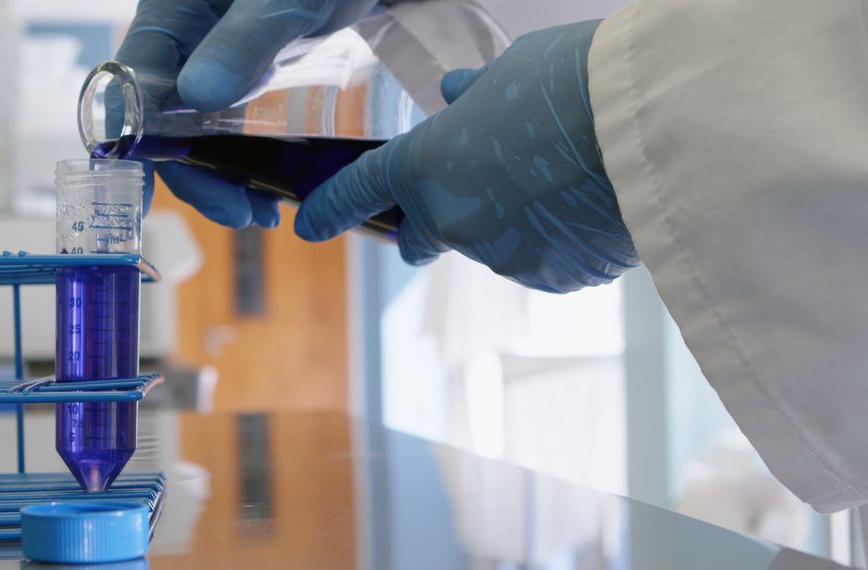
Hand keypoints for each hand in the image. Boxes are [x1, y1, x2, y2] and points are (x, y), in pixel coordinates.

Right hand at [115, 0, 378, 228]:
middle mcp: (187, 41)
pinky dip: (252, 157)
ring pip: (202, 131)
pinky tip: (277, 184)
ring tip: (265, 210)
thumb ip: (244, 40)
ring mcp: (219, 61)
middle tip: (240, 214)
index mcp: (173, 12)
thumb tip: (196, 94)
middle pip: (167, 122)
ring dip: (226, 175)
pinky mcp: (253, 75)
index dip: (135, 144)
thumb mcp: (285, 0)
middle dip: (197, 175)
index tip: (147, 194)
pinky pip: (237, 124)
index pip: (131, 85)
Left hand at [295, 20, 638, 292]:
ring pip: (492, 247)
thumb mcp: (513, 71)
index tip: (310, 225)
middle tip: (458, 202)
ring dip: (509, 224)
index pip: (361, 191)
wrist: (652, 127)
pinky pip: (543, 262)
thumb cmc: (575, 81)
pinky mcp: (554, 279)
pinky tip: (587, 208)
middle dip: (427, 229)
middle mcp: (454, 221)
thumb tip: (459, 96)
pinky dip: (554, 242)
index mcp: (427, 164)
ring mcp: (503, 258)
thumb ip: (475, 95)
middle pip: (422, 239)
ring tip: (560, 182)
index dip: (331, 208)